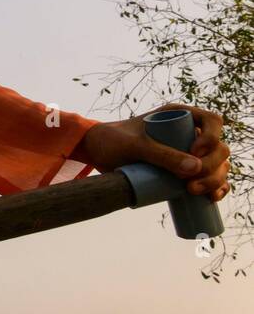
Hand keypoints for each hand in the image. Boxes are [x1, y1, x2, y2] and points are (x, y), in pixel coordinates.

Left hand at [75, 103, 230, 202]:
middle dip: (213, 168)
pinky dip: (216, 188)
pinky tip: (212, 197)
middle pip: (218, 148)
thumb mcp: (134, 146)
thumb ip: (160, 154)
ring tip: (195, 193)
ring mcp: (188, 153)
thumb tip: (196, 168)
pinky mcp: (183, 171)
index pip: (212, 122)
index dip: (212, 137)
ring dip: (216, 181)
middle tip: (191, 185)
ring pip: (217, 166)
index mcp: (180, 116)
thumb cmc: (112, 140)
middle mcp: (189, 133)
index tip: (194, 153)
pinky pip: (209, 179)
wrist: (96, 153)